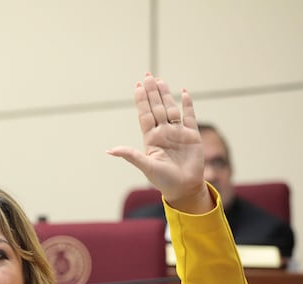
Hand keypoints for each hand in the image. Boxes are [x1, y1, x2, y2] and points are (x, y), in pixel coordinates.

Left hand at [108, 73, 212, 213]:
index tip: (137, 86)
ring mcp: (178, 132)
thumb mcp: (146, 166)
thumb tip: (110, 150)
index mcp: (151, 138)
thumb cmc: (163, 180)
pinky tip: (184, 92)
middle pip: (157, 108)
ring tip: (160, 80)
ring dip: (166, 95)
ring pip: (171, 109)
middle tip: (147, 76)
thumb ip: (130, 155)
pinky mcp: (193, 135)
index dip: (141, 101)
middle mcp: (164, 132)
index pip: (145, 115)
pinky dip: (187, 105)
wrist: (184, 188)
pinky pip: (189, 116)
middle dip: (152, 92)